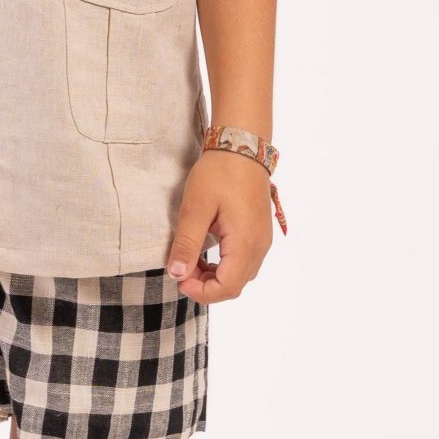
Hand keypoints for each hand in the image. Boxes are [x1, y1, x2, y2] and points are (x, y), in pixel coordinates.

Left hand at [164, 149, 273, 302]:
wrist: (242, 147)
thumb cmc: (219, 174)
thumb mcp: (195, 208)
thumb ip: (186, 243)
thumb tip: (176, 274)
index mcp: (245, 243)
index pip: (227, 288)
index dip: (201, 291)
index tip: (179, 277)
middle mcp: (259, 247)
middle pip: (234, 286)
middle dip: (205, 285)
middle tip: (181, 266)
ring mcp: (262, 241)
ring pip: (240, 276)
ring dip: (214, 276)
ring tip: (191, 258)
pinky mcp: (259, 234)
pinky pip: (243, 262)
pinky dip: (224, 265)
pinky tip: (205, 252)